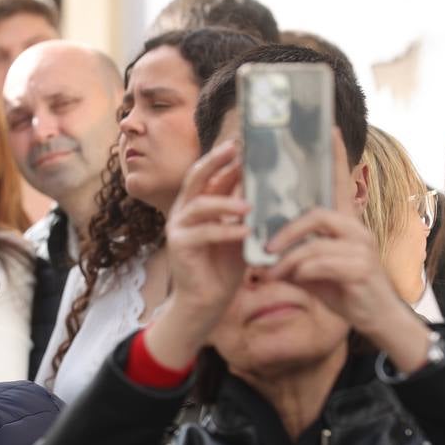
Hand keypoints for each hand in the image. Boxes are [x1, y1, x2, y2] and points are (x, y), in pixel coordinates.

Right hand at [144, 140, 249, 368]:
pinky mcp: (179, 246)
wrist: (206, 301)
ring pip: (199, 205)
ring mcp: (178, 227)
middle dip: (216, 162)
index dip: (225, 157)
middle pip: (196, 178)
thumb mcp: (240, 231)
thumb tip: (265, 183)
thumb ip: (245, 209)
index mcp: (198, 203)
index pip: (210, 173)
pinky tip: (245, 232)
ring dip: (225, 202)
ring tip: (249, 206)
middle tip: (236, 149)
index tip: (245, 142)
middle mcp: (184, 211)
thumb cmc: (224, 266)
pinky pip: (202, 233)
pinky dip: (225, 231)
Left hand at [263, 203, 423, 336]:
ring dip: (288, 260)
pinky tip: (295, 279)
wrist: (378, 317)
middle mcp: (359, 233)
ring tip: (272, 274)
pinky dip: (303, 271)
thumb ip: (295, 263)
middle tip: (267, 250)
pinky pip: (323, 265)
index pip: (317, 213)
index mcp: (349, 229)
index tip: (268, 240)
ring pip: (315, 246)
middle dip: (287, 233)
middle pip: (318, 217)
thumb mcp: (315, 275)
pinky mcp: (362, 269)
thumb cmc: (346, 293)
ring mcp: (363, 250)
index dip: (289, 223)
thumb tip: (264, 258)